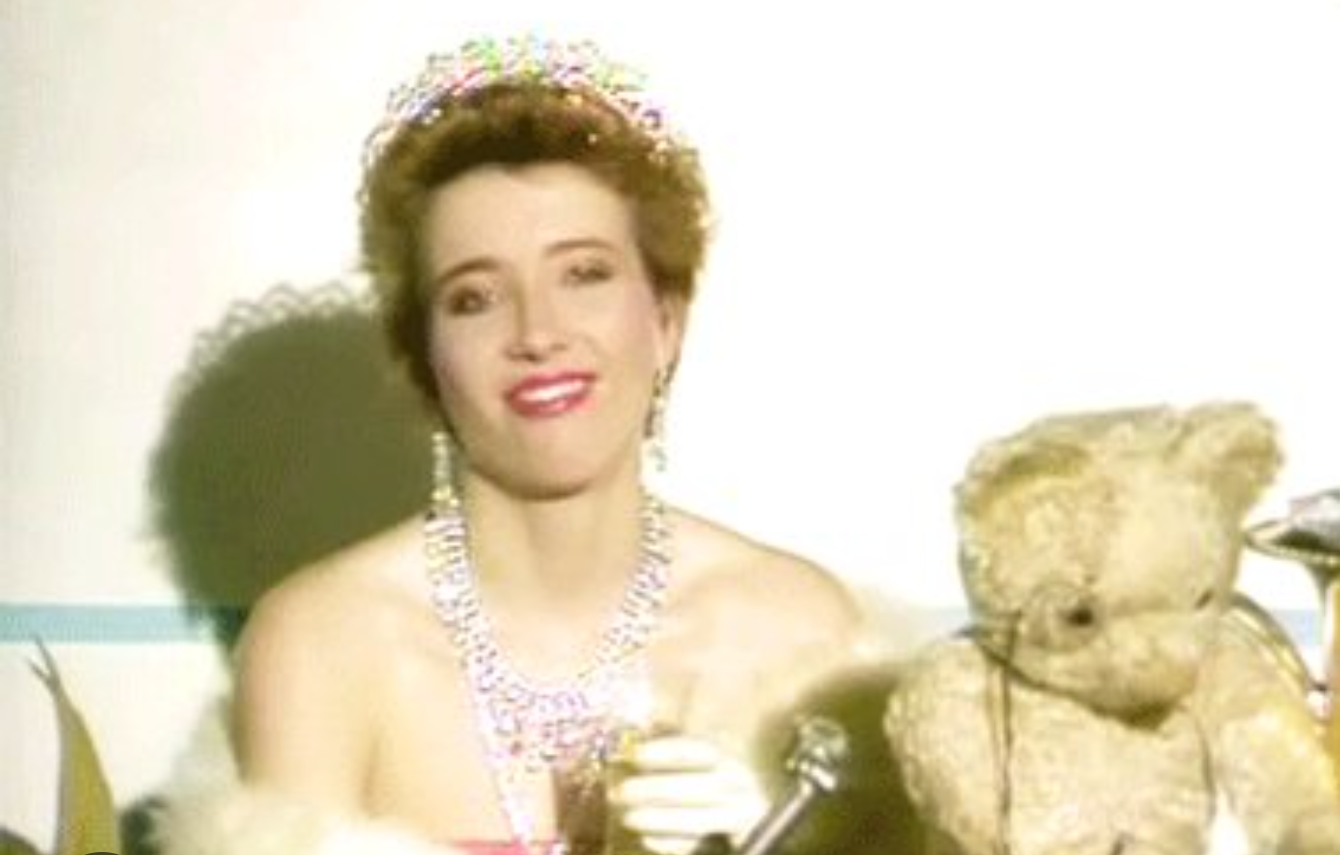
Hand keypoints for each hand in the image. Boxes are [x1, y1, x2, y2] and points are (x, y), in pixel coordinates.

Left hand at [609, 735, 767, 854]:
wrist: (749, 818)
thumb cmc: (712, 787)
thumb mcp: (699, 766)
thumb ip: (671, 755)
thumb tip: (630, 746)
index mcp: (726, 760)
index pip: (694, 751)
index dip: (662, 752)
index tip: (633, 755)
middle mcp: (737, 786)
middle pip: (692, 786)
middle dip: (652, 790)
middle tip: (621, 792)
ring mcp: (739, 816)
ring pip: (697, 820)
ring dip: (658, 820)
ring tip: (628, 818)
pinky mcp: (739, 841)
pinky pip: (699, 846)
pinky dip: (671, 844)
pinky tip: (647, 839)